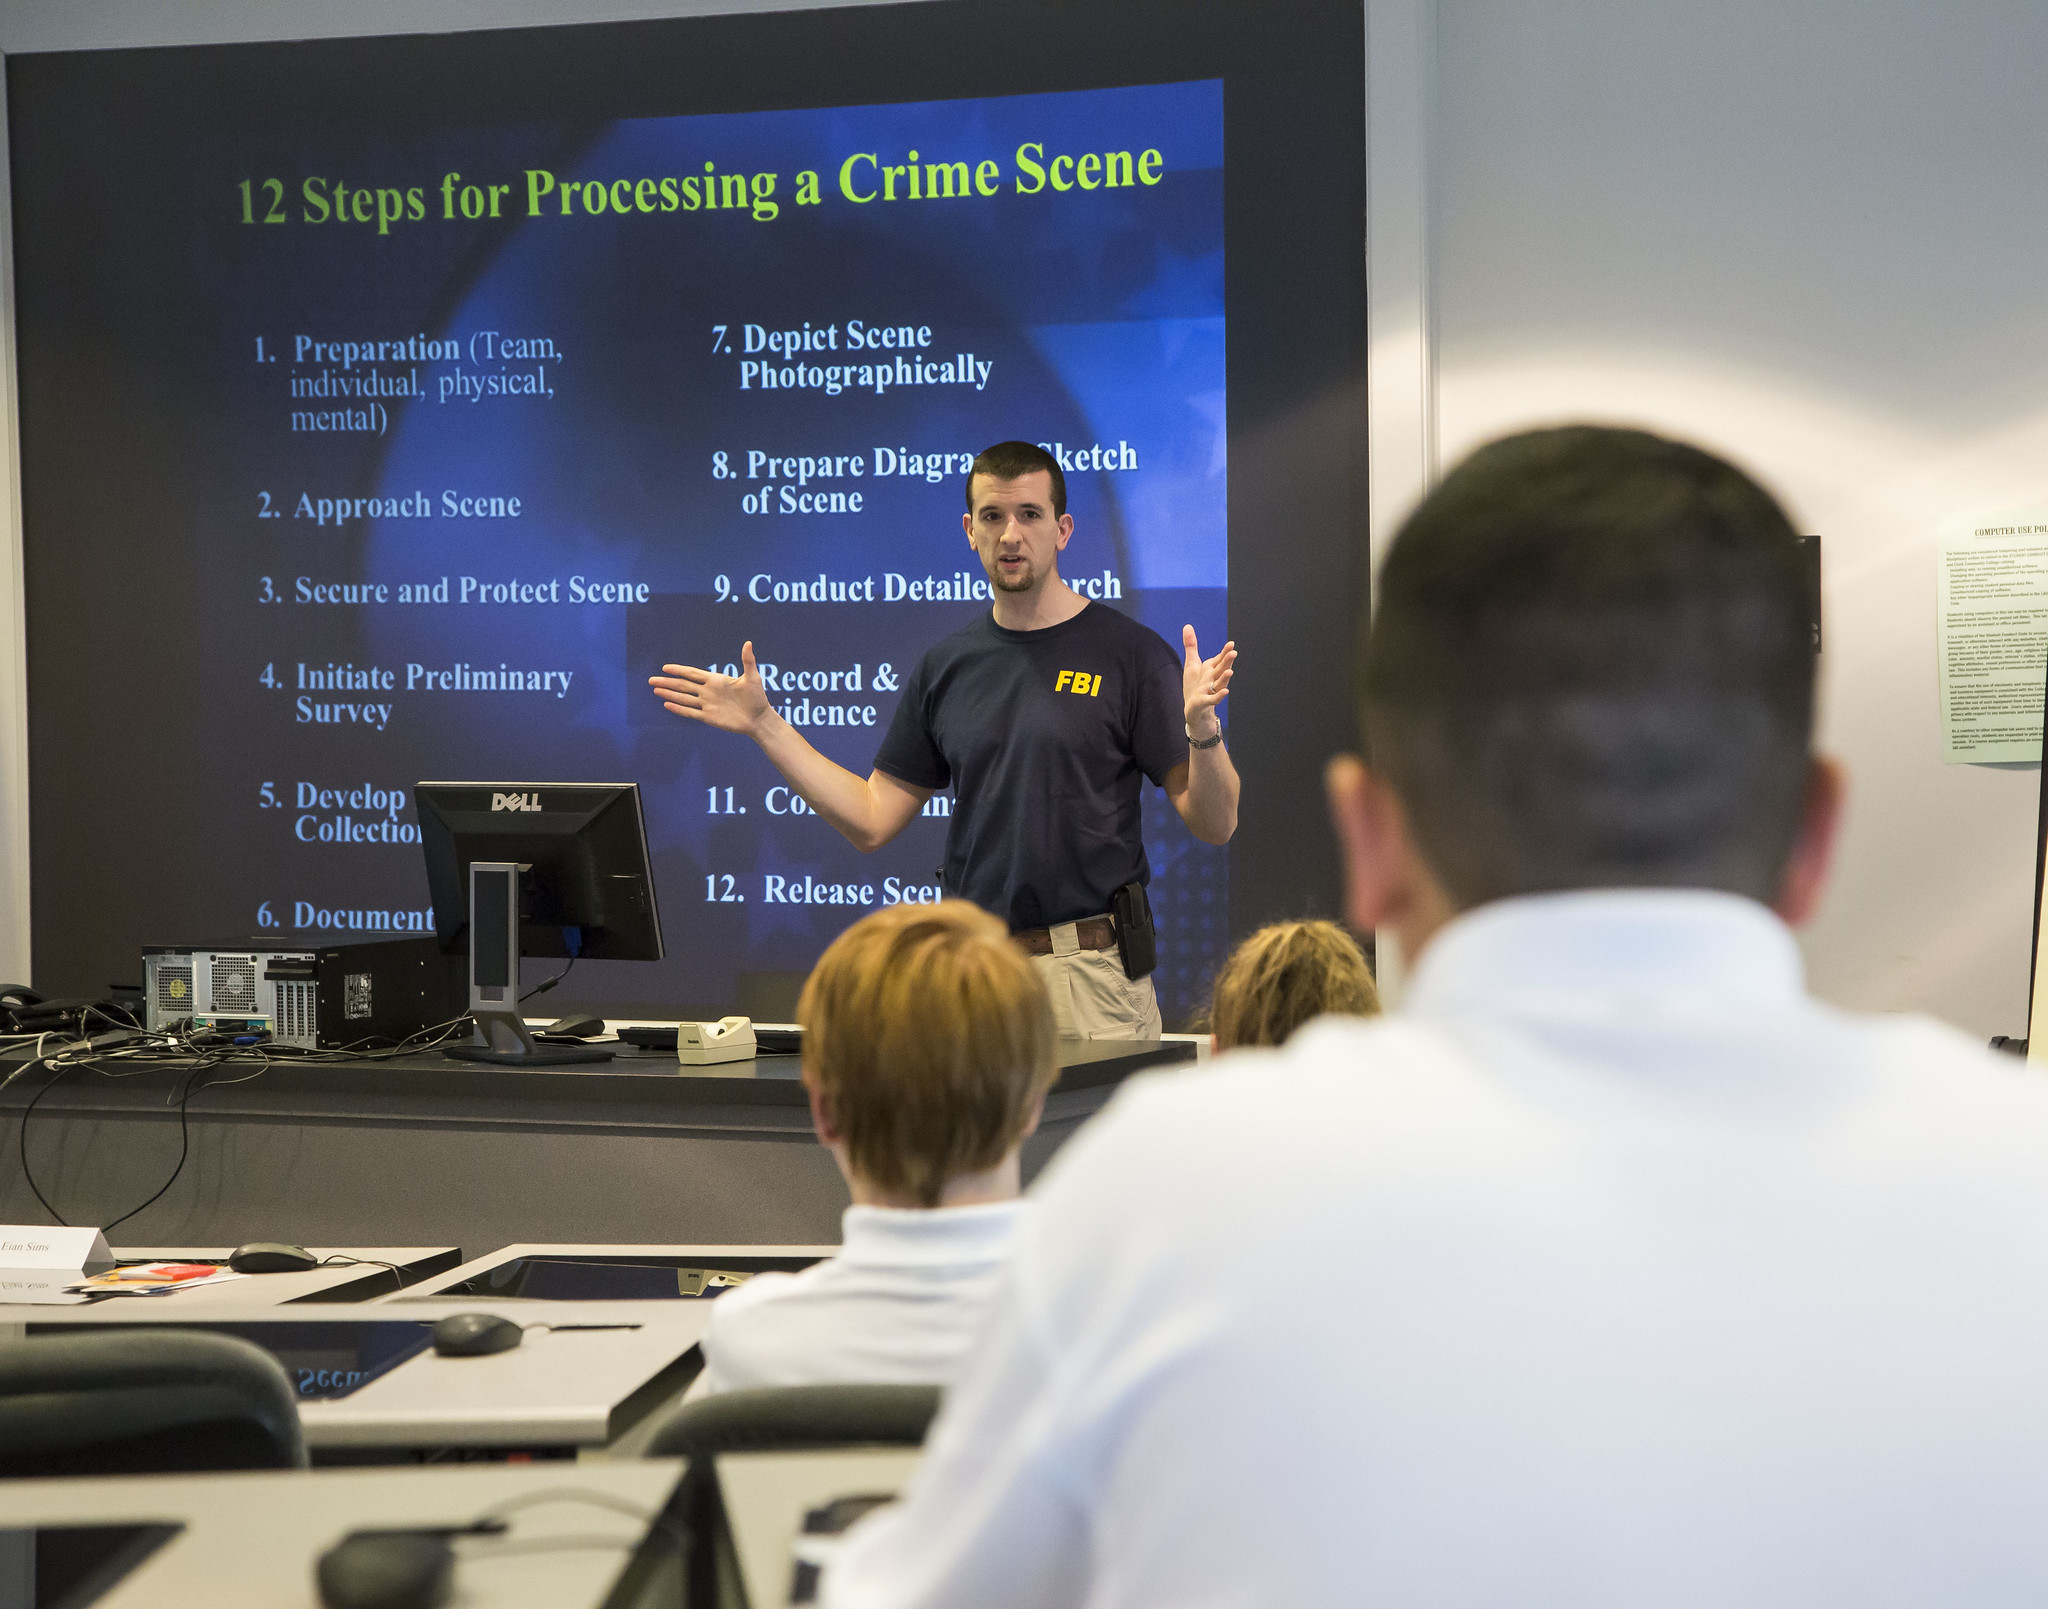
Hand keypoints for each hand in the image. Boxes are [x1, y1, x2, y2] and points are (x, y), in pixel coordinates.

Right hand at [648, 641, 772, 736]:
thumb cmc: (757, 697)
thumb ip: (747, 661)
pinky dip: (679, 709)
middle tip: (651, 680)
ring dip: (669, 694)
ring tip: (655, 690)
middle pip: (683, 686)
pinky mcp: (709, 717)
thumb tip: (748, 643)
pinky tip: (667, 705)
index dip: (679, 670)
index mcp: (715, 680)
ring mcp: (707, 704)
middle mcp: (708, 691)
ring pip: (684, 698)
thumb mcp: (752, 677)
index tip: (665, 668)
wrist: (759, 718)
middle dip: (667, 682)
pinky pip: (690, 712)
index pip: (692, 674)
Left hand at [1182, 625, 1234, 736]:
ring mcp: (1210, 691)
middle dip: (1227, 662)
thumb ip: (1191, 646)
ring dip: (1225, 678)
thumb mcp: (1192, 665)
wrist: (1195, 711)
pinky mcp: (1204, 702)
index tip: (1231, 644)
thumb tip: (1187, 626)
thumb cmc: (1195, 687)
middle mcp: (1213, 679)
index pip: (1219, 660)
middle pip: (1221, 669)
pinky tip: (1226, 692)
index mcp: (1211, 670)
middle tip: (1234, 652)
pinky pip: (1213, 699)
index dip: (1225, 653)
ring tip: (1230, 672)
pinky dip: (1219, 696)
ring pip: (1219, 684)